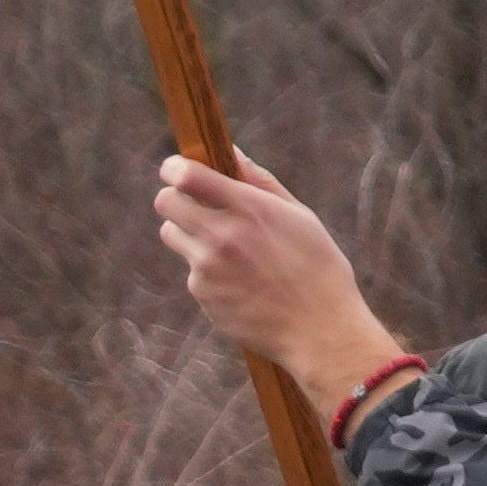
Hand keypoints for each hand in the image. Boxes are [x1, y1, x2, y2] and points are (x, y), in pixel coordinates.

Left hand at [151, 153, 402, 418]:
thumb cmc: (319, 270)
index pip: (185, 175)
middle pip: (165, 202)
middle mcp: (222, 234)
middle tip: (196, 206)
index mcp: (249, 209)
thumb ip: (261, 183)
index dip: (174, 168)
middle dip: (176, 199)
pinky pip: (191, 270)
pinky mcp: (202, 293)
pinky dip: (208, 272)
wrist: (321, 332)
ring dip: (188, 234)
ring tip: (224, 249)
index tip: (178, 170)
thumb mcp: (300, 218)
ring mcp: (207, 266)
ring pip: (172, 234)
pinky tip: (240, 283)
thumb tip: (232, 153)